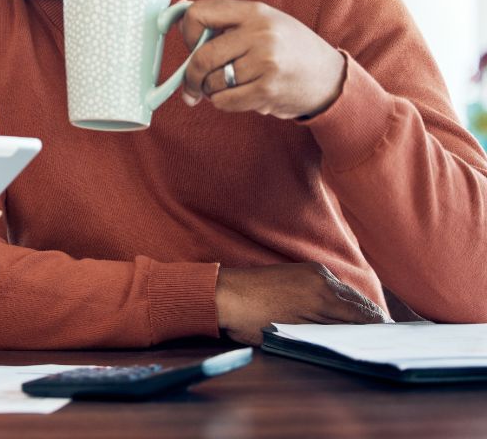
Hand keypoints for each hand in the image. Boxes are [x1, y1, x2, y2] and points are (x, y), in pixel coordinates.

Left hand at [179, 0, 346, 118]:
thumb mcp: (265, 22)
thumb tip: (180, 24)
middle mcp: (260, 34)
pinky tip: (239, 96)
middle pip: (201, 57)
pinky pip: (224, 101)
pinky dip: (223, 102)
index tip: (191, 44)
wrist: (330, 78)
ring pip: (212, 82)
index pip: (199, 13)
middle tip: (191, 85)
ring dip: (211, 90)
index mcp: (255, 11)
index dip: (187, 32)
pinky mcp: (267, 90)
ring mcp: (265, 62)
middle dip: (190, 76)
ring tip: (230, 86)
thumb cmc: (290, 49)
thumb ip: (228, 23)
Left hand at [215, 262, 387, 344]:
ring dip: (359, 310)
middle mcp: (323, 279)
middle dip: (375, 321)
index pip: (365, 317)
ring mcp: (313, 271)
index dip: (380, 332)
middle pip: (360, 303)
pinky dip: (343, 300)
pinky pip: (334, 285)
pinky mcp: (304, 269)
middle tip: (388, 340)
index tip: (392, 344)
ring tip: (369, 329)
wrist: (221, 293)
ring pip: (348, 293)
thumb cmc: (251, 320)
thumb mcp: (293, 335)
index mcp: (324, 297)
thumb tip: (352, 337)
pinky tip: (343, 312)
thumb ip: (327, 333)